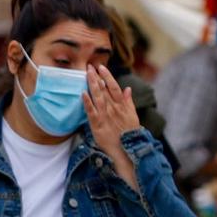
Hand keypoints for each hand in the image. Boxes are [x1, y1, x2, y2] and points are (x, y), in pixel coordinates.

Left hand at [85, 65, 141, 185]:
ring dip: (92, 85)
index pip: (114, 87)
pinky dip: (87, 103)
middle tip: (89, 66)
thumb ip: (129, 102)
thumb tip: (128, 88)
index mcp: (121, 105)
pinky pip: (92, 112)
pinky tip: (83, 94)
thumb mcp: (133, 116)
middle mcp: (113, 108)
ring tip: (86, 74)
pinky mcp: (98, 125)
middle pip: (104, 89)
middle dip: (96, 77)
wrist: (127, 150)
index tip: (101, 67)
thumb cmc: (129, 134)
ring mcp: (105, 116)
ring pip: (98, 97)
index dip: (107, 76)